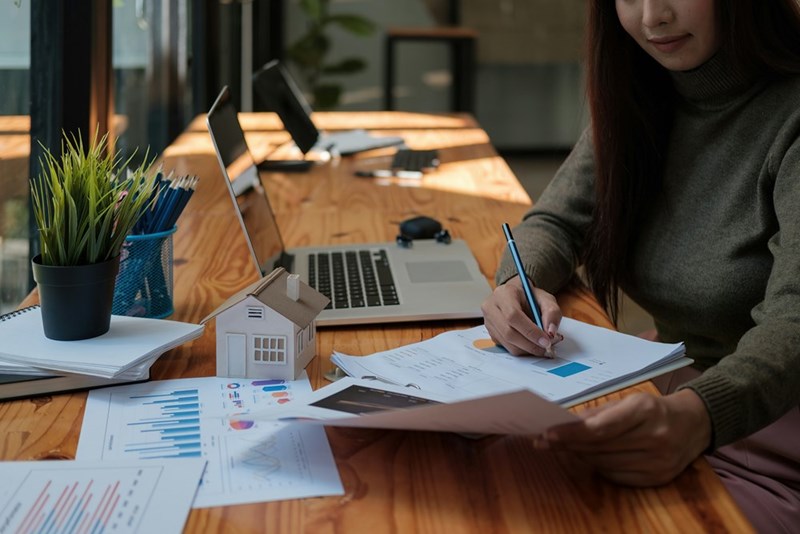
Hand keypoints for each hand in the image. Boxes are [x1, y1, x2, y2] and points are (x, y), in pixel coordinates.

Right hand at [481, 275, 562, 356]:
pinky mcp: (490, 332)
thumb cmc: (530, 297)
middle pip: (508, 332)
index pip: (513, 316)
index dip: (530, 331)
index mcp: (504, 293)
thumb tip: (550, 333)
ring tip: (541, 347)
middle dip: (529, 344)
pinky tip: (531, 344)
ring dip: (526, 349)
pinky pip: (505, 346)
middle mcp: (491, 307)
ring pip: (507, 342)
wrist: (517, 296)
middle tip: (546, 348)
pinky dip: (521, 349)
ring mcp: (488, 321)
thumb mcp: (546, 299)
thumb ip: (552, 313)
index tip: (546, 341)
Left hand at [538, 389, 711, 485]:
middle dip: (568, 445)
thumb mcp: (629, 401)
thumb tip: (564, 424)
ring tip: (563, 447)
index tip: (547, 434)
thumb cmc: (654, 409)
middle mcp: (654, 437)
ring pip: (604, 464)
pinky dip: (599, 467)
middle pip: (599, 447)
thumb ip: (598, 413)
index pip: (600, 428)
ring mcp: (658, 461)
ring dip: (580, 456)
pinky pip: (617, 476)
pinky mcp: (658, 478)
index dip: (571, 433)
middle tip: (543, 441)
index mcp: (645, 410)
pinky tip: (590, 457)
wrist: (695, 424)